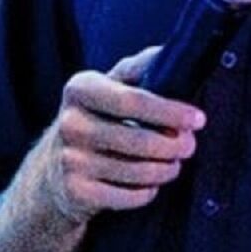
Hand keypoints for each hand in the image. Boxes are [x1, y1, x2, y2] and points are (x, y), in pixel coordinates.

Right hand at [30, 45, 205, 224]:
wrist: (52, 168)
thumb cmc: (96, 118)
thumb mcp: (109, 86)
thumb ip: (140, 69)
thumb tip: (172, 54)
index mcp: (81, 89)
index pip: (133, 100)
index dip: (171, 112)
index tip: (198, 119)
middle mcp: (70, 123)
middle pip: (141, 141)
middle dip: (175, 145)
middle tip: (189, 146)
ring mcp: (70, 160)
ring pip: (139, 172)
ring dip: (166, 170)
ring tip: (172, 164)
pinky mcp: (75, 193)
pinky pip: (130, 197)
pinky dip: (147, 191)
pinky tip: (149, 183)